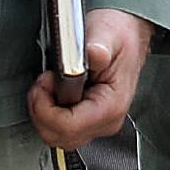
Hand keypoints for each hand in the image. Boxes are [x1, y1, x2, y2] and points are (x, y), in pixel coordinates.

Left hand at [28, 9, 151, 150]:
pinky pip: (60, 130)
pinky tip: (53, 92)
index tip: (46, 80)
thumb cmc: (119, 35)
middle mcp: (106, 121)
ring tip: (48, 85)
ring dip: (43, 112)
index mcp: (111, 105)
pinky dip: (49, 113)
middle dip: (41, 110)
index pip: (68, 126)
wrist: (128, 34)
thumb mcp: (108, 33)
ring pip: (57, 136)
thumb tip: (93, 53)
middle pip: (59, 136)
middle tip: (44, 82)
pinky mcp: (88, 121)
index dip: (46, 106)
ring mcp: (97, 123)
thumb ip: (99, 45)